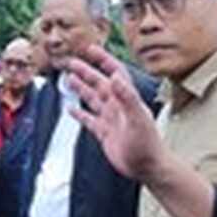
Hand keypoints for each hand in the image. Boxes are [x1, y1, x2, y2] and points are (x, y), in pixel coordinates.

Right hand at [65, 46, 163, 183]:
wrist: (148, 167)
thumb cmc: (147, 144)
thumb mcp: (138, 118)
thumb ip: (127, 97)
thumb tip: (115, 77)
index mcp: (127, 99)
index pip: (115, 73)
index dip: (103, 60)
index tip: (90, 49)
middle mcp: (118, 106)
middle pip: (99, 83)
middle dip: (86, 72)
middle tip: (71, 62)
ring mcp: (111, 119)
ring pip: (93, 99)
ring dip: (81, 89)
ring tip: (68, 79)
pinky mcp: (105, 133)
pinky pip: (89, 120)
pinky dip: (80, 114)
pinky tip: (70, 109)